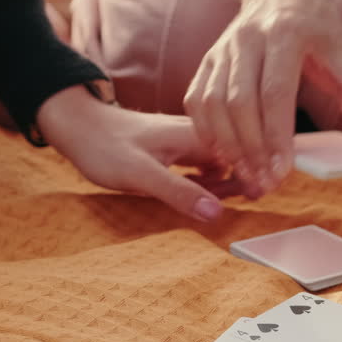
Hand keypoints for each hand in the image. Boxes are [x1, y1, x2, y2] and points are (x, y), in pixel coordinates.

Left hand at [37, 85, 244, 220]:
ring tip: (226, 203)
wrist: (77, 127)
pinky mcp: (177, 152)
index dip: (259, 174)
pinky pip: (206, 168)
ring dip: (228, 185)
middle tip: (249, 203)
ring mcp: (189, 142)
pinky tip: (204, 196)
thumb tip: (216, 213)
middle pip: (238, 159)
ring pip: (223, 165)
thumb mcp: (141, 175)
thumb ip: (179, 192)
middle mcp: (199, 134)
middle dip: (248, 180)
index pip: (245, 152)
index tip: (263, 195)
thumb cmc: (105, 147)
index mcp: (198, 134)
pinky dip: (210, 183)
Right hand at [183, 0, 341, 197]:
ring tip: (246, 175)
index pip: (275, 92)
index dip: (276, 136)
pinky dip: (208, 132)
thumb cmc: (317, 28)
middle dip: (250, 149)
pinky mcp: (207, 59)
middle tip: (264, 183)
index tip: (282, 171)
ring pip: (213, 104)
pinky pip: (197, 101)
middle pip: (239, 102)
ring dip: (227, 145)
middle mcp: (247, 38)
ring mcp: (223, 48)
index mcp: (286, 34)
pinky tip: (225, 154)